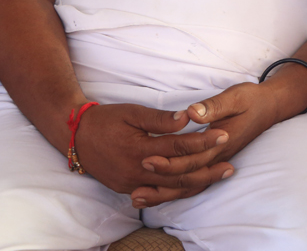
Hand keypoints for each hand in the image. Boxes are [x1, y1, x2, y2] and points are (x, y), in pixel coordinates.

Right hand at [74, 103, 232, 205]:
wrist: (75, 138)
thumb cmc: (106, 120)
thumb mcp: (132, 113)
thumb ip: (159, 119)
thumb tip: (187, 119)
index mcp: (139, 150)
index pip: (178, 147)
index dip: (202, 142)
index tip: (223, 135)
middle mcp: (137, 171)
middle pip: (179, 175)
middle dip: (207, 170)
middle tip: (230, 165)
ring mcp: (131, 183)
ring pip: (170, 188)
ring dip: (197, 183)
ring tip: (220, 175)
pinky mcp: (128, 188)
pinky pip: (158, 193)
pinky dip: (178, 190)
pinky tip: (195, 185)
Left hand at [131, 81, 284, 206]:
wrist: (270, 107)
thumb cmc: (252, 99)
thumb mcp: (236, 96)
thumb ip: (214, 106)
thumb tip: (192, 113)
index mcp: (221, 140)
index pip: (192, 157)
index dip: (170, 160)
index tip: (148, 159)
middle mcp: (218, 155)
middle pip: (188, 173)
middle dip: (162, 176)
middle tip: (137, 174)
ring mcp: (217, 160)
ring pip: (190, 183)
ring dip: (165, 192)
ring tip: (139, 197)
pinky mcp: (215, 160)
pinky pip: (194, 181)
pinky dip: (176, 191)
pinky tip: (159, 193)